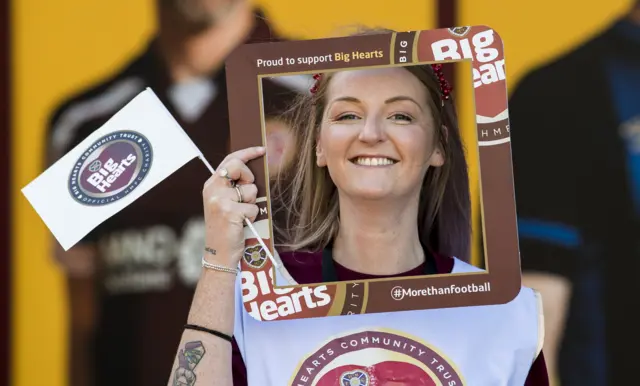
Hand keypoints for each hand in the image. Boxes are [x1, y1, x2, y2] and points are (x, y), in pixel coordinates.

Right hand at [202, 146, 263, 267]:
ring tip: (240, 216)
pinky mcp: (230, 212)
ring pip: (251, 190)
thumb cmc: (226, 227)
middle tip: (247, 193)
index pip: (229, 160)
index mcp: (211, 185)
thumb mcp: (224, 202)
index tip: (261, 149)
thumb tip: (253, 174)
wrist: (219, 253)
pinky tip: (242, 225)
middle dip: (249, 177)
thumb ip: (233, 187)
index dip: (247, 153)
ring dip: (251, 203)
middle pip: (238, 167)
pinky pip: (254, 207)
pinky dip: (252, 217)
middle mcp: (213, 189)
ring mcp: (220, 200)